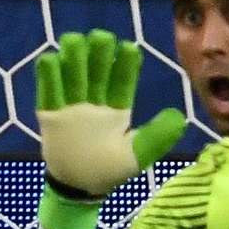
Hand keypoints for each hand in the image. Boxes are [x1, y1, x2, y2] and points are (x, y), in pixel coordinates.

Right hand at [33, 31, 187, 206]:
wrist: (78, 189)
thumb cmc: (109, 171)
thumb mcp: (137, 156)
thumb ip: (157, 137)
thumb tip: (180, 116)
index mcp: (117, 108)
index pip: (122, 80)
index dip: (125, 64)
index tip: (130, 48)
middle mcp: (95, 101)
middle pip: (96, 71)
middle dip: (98, 53)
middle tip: (101, 38)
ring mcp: (71, 106)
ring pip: (72, 74)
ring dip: (72, 57)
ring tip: (74, 41)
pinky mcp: (50, 114)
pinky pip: (47, 92)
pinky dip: (47, 75)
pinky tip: (50, 59)